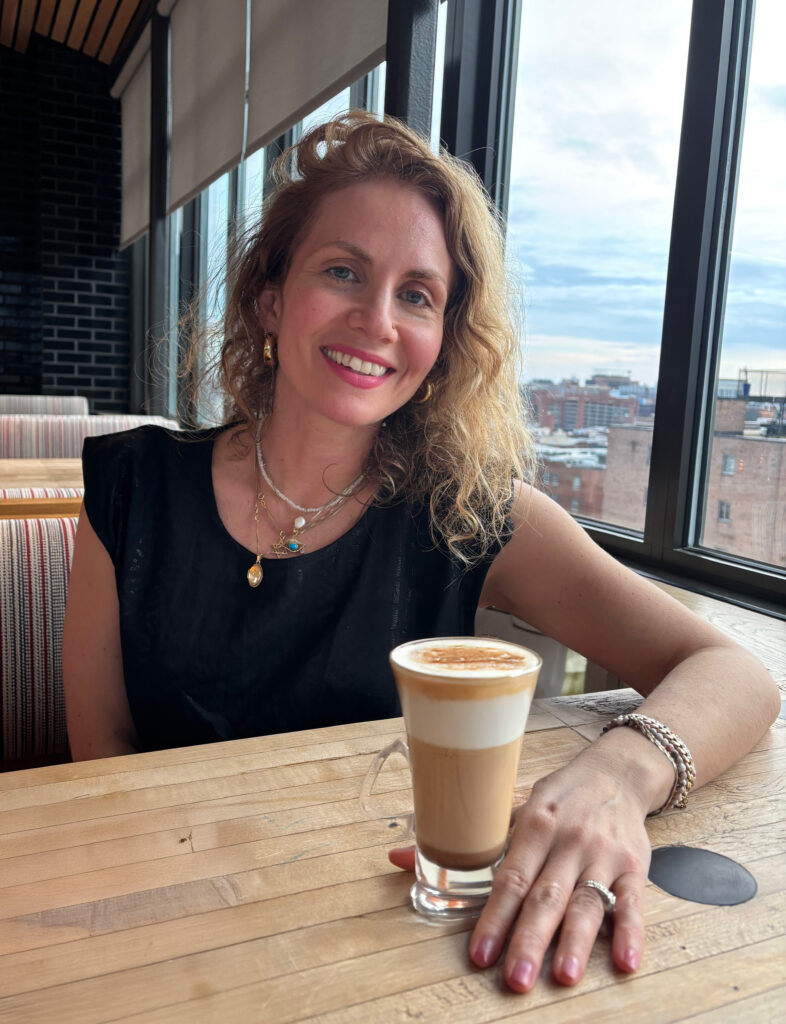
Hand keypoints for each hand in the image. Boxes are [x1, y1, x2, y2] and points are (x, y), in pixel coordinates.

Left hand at [389, 752, 650, 991]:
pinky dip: (632, 934)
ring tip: (563, 975)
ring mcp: (603, 855)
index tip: (480, 952)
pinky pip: (634, 903)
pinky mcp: (635, 867)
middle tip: (515, 977)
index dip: (493, 916)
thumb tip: (396, 857)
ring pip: (588, 903)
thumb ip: (464, 838)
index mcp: (534, 825)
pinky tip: (625, 962)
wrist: (616, 773)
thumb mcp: (510, 806)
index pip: (509, 877)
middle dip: (529, 938)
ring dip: (576, 942)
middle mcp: (568, 841)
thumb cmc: (559, 796)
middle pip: (546, 896)